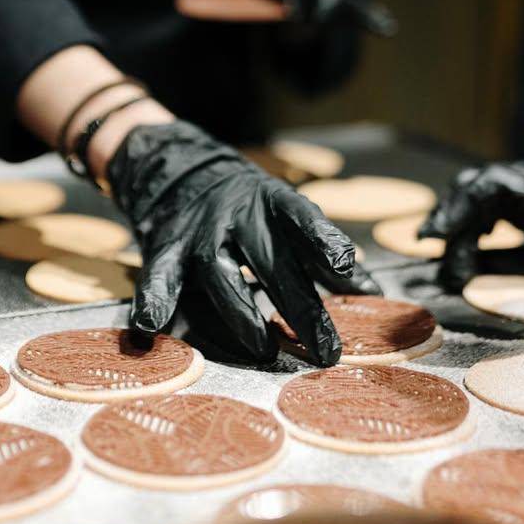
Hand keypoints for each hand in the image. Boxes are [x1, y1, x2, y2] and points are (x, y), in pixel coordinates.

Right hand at [107, 120, 380, 364]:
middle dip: (300, 307)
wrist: (179, 173)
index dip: (322, 238)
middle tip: (327, 349)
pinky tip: (149, 327)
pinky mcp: (165, 250)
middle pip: (270, 260)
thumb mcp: (288, 218)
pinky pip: (158, 277)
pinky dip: (153, 301)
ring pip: (219, 274)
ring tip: (265, 350)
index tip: (344, 263)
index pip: (301, 217)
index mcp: (273, 201)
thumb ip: (323, 256)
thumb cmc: (251, 211)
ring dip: (242, 315)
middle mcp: (236, 213)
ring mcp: (198, 232)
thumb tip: (373, 294)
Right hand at [418, 124, 523, 310]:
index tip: (435, 236)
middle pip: (471, 191)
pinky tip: (475, 252)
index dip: (456, 209)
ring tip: (452, 268)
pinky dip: (473, 225)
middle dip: (447, 221)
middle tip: (433, 257)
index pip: (488, 187)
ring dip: (458, 226)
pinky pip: (489, 206)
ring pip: (475, 198)